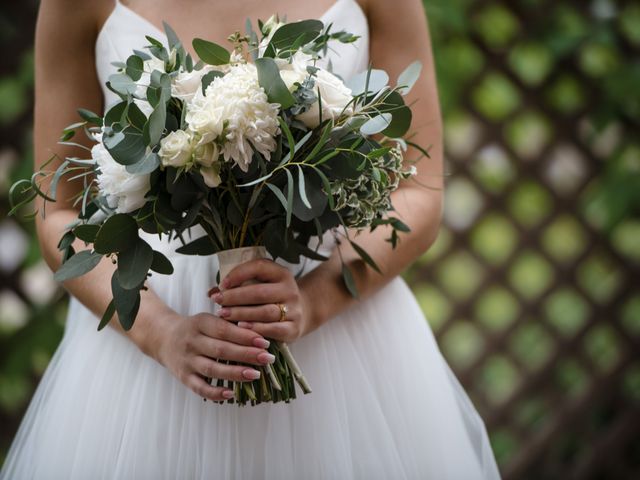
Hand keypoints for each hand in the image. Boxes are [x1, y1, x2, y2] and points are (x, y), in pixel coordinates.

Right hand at [155, 311, 275, 401]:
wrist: (164, 338)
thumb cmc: (196, 329)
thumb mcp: (208, 320)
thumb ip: (229, 325)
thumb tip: (260, 336)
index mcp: (200, 323)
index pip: (224, 330)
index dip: (245, 336)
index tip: (264, 342)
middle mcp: (191, 342)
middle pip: (221, 350)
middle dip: (246, 355)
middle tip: (267, 358)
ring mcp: (187, 361)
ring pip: (212, 369)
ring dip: (235, 373)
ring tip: (255, 374)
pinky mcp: (183, 377)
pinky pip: (199, 387)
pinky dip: (215, 393)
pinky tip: (231, 393)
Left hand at [210, 259, 312, 342]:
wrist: (300, 314)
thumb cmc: (271, 298)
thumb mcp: (260, 285)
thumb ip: (238, 286)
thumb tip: (211, 292)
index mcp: (281, 273)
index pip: (259, 267)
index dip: (239, 274)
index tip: (222, 284)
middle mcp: (290, 289)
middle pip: (260, 292)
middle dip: (235, 297)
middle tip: (218, 301)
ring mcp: (294, 309)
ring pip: (266, 311)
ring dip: (242, 313)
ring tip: (224, 315)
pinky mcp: (294, 328)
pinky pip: (274, 329)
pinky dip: (256, 329)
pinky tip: (241, 328)